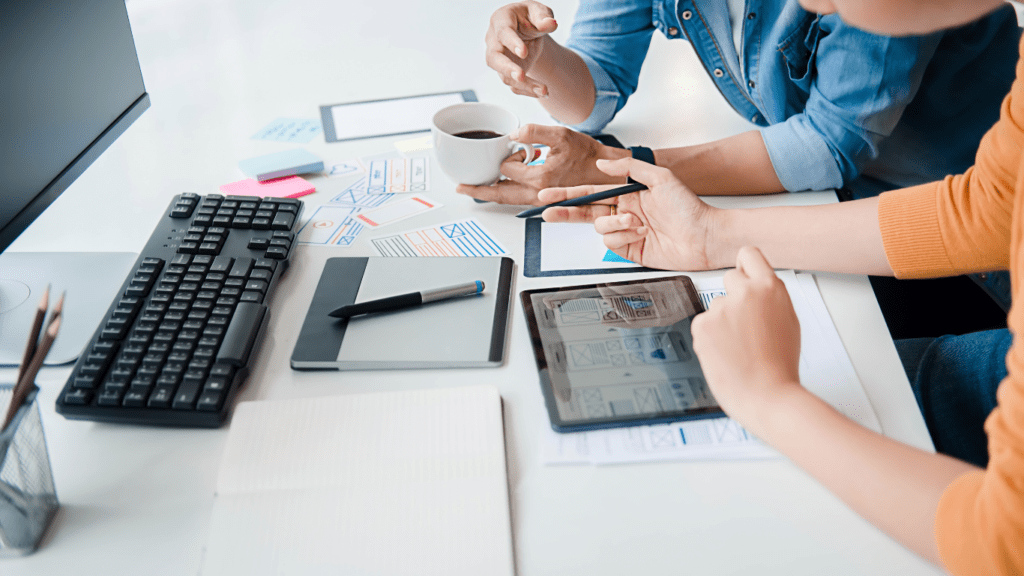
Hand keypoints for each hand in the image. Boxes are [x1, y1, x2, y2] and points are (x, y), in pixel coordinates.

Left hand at [456, 125, 626, 204]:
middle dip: (478, 190)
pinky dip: (505, 194)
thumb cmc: (589, 156)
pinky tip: (500, 186)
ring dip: (490, 193)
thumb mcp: (562, 136)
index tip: (523, 149)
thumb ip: (535, 132)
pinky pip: (518, 200)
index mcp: (540, 179)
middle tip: (461, 187)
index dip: (510, 155)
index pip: (508, 168)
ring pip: (508, 200)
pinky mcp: (544, 201)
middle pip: (499, 195)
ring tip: (473, 189)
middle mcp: (537, 194)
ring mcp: (540, 200)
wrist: (607, 174)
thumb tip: (514, 134)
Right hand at [485, 2, 558, 97]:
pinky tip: (541, 92)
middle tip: (520, 76)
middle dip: (507, 68)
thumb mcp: (539, 11)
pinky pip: (513, 84)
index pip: (503, 32)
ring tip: (543, 90)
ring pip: (504, 76)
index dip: (512, 43)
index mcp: (501, 20)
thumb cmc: (529, 17)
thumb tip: (550, 24)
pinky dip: (527, 90)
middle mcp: (494, 40)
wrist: (528, 29)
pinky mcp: (506, 72)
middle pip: (494, 58)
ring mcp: (498, 58)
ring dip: (523, 85)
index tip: (524, 53)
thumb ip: (543, 17)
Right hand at [539, 157, 718, 270]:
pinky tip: (640, 234)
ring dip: (614, 224)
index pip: (591, 192)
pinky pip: (611, 243)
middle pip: (585, 212)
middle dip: (566, 211)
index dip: (568, 194)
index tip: (550, 194)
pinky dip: (623, 237)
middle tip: (548, 212)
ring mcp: (626, 232)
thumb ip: (630, 169)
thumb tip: (604, 165)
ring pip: (600, 228)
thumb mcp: (661, 178)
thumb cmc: (689, 208)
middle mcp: (625, 212)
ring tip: (636, 223)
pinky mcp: (630, 250)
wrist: (705, 236)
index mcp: (629, 194)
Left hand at [690, 247, 802, 436]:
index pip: (749, 254)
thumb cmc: (779, 366)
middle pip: (729, 278)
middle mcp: (745, 293)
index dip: (744, 265)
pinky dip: (709, 338)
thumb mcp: (788, 321)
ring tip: (738, 347)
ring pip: (715, 306)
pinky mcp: (702, 325)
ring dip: (721, 322)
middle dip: (733, 297)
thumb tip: (757, 290)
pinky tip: (725, 353)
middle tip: (743, 323)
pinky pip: (702, 325)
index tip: (742, 272)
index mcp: (771, 288)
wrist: (766, 395)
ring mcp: (721, 308)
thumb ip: (769, 299)